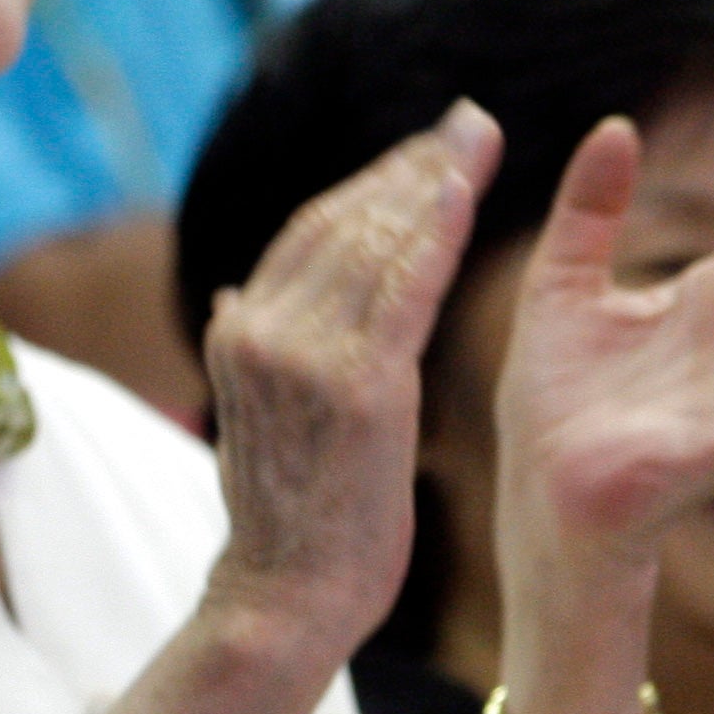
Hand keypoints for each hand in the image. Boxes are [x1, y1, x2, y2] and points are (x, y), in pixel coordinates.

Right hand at [202, 100, 501, 658]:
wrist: (286, 593)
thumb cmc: (288, 512)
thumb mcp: (254, 413)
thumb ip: (251, 344)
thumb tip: (234, 290)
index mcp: (236, 327)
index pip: (309, 230)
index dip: (371, 181)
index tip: (425, 146)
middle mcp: (260, 326)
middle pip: (345, 220)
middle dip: (411, 163)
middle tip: (468, 120)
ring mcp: (306, 355)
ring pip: (376, 243)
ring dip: (433, 181)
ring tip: (479, 141)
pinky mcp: (360, 387)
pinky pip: (403, 288)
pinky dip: (435, 231)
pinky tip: (465, 190)